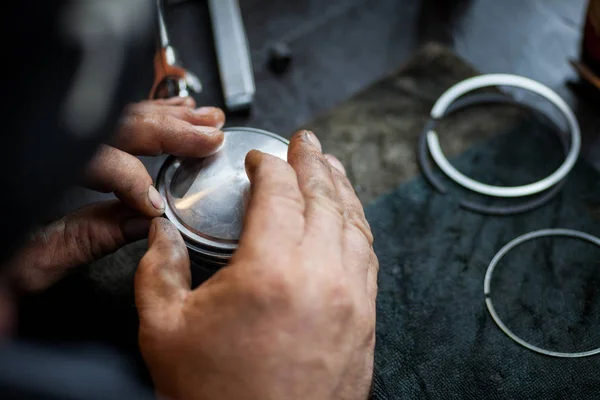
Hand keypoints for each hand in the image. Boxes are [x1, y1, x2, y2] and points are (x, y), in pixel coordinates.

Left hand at [9, 97, 224, 292]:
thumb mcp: (28, 264)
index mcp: (28, 165)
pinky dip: (145, 109)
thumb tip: (140, 225)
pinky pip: (109, 109)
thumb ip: (84, 242)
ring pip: (114, 107)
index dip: (133, 181)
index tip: (158, 205)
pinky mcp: (56, 139)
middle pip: (113, 118)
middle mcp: (38, 139)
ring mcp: (47, 133)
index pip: (94, 158)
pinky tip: (169, 109)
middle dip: (168, 130)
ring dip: (165, 114)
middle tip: (206, 137)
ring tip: (200, 118)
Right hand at [136, 131, 377, 399]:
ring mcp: (352, 298)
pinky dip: (358, 228)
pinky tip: (349, 221)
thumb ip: (158, 270)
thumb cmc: (219, 397)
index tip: (261, 158)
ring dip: (342, 189)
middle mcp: (321, 276)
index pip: (279, 192)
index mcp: (271, 270)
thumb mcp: (165, 329)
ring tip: (332, 169)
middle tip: (307, 143)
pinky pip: (367, 257)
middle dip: (313, 162)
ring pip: (354, 223)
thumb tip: (159, 235)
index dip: (270, 165)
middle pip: (324, 198)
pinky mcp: (365, 321)